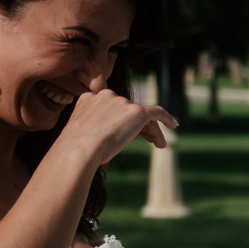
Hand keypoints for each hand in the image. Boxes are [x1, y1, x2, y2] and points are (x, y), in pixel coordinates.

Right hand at [62, 77, 176, 163]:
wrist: (78, 150)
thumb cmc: (74, 150)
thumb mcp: (80, 135)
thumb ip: (91, 131)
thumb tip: (101, 141)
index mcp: (89, 100)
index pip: (112, 109)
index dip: (122, 121)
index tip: (129, 134)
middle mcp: (106, 97)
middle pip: (129, 112)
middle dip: (141, 127)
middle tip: (152, 141)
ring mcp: (121, 103)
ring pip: (142, 116)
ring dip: (152, 130)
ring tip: (160, 145)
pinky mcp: (136, 111)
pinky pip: (156, 111)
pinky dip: (166, 117)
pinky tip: (174, 126)